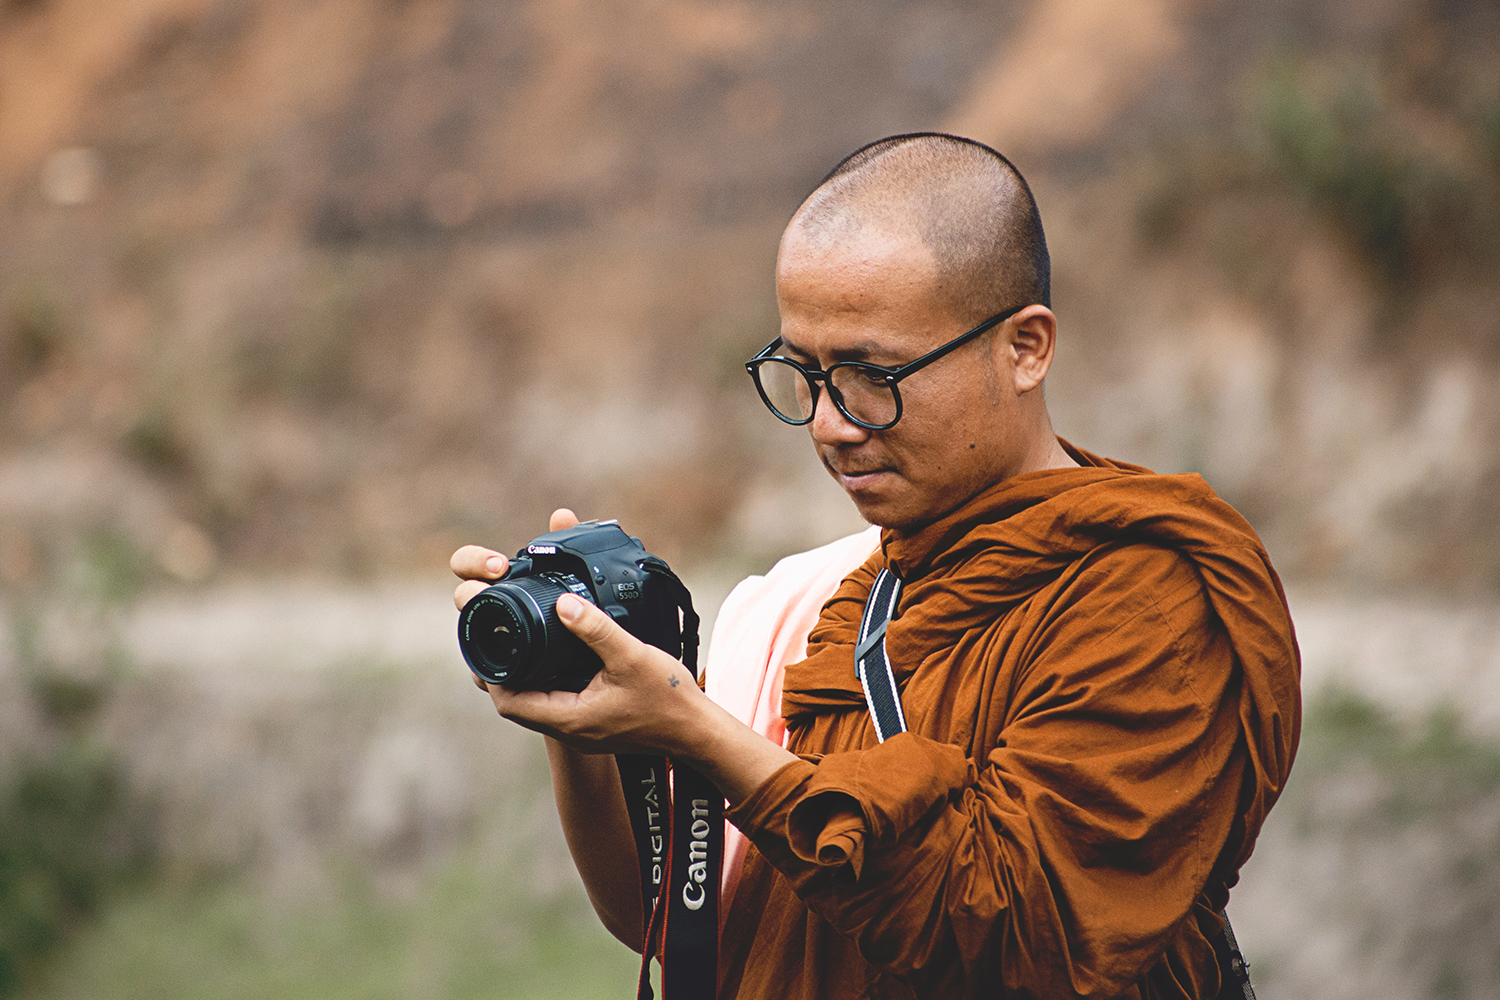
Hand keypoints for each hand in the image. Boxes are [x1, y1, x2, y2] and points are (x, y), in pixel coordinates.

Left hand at [452, 507, 798, 803]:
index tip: (493, 640)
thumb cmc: (668, 699)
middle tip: (504, 635)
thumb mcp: (630, 656)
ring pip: (536, 703)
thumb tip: (562, 603)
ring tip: (525, 640)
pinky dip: (549, 681)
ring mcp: (582, 729)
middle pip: (516, 703)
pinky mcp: (594, 724)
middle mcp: (570, 729)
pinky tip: (558, 656)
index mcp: (569, 718)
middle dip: (504, 672)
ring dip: (526, 676)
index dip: (492, 673)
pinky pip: (557, 704)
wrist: (698, 732)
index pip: (508, 702)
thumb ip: (595, 629)